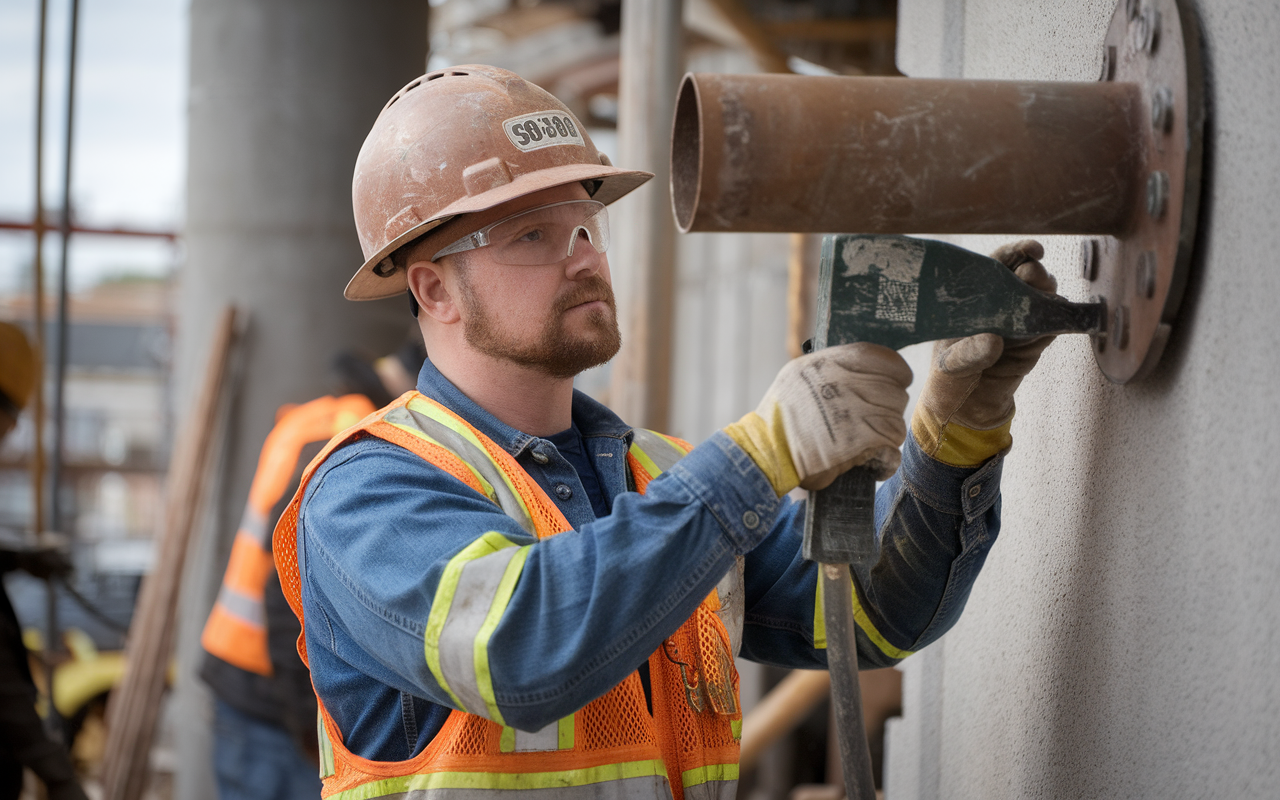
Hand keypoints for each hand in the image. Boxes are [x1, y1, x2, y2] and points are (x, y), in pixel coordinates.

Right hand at [725, 343, 911, 494]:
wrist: (769, 448)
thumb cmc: (781, 414)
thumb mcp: (798, 374)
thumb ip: (830, 367)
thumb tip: (859, 366)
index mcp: (834, 363)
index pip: (886, 360)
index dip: (897, 373)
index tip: (896, 384)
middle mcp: (848, 383)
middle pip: (895, 392)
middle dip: (888, 409)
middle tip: (874, 421)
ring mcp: (857, 412)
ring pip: (895, 421)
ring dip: (885, 434)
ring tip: (867, 442)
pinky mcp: (863, 440)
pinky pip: (891, 445)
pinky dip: (884, 457)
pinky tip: (870, 459)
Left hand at [912, 239, 1056, 465]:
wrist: (966, 409)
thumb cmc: (948, 378)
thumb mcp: (949, 365)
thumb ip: (968, 354)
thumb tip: (993, 341)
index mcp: (974, 295)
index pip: (999, 261)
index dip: (1018, 250)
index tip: (1033, 249)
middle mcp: (999, 302)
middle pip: (1027, 273)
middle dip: (1033, 272)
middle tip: (1031, 277)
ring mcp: (1020, 320)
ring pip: (1044, 295)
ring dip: (1046, 293)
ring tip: (1038, 301)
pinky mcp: (1036, 340)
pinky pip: (1054, 322)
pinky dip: (1057, 319)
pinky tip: (1054, 320)